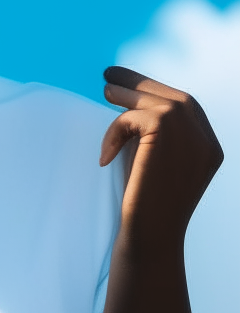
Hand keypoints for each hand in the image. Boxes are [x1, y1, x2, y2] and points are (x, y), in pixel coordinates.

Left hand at [100, 66, 223, 246]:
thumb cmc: (145, 208)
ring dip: (125, 95)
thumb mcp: (158, 166)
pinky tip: (104, 155)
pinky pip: (132, 116)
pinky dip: (114, 130)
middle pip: (174, 98)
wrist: (149, 237)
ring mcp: (190, 134)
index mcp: (209, 148)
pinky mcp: (166, 130)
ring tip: (104, 91)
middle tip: (111, 75)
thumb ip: (157, 139)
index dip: (159, 92)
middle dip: (142, 83)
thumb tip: (130, 102)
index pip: (187, 109)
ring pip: (154, 101)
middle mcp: (206, 139)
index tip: (133, 84)